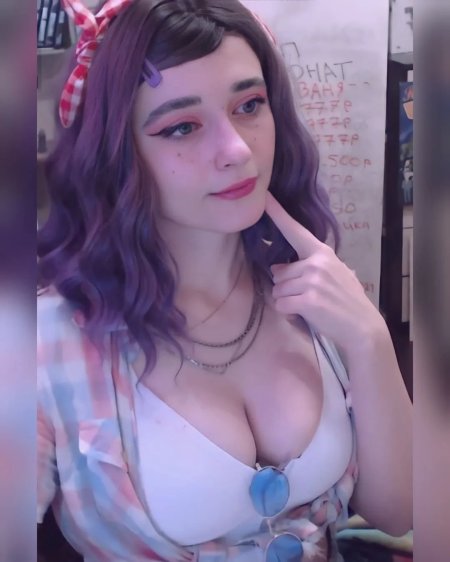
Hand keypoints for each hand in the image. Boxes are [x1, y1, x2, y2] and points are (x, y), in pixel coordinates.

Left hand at [265, 192, 383, 351]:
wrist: (363, 328)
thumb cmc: (348, 302)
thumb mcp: (333, 276)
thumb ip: (307, 268)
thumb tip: (277, 269)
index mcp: (322, 253)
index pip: (295, 231)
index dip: (278, 214)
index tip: (266, 198)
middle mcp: (315, 263)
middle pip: (279, 274)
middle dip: (286, 288)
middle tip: (308, 298)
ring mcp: (312, 281)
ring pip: (278, 291)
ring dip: (287, 302)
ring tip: (309, 307)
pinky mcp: (308, 300)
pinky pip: (281, 305)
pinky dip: (288, 313)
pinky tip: (305, 316)